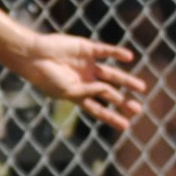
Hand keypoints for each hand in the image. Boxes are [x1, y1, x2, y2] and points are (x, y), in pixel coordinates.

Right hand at [17, 33, 147, 131]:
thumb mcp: (68, 91)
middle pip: (109, 92)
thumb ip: (89, 91)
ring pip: (112, 74)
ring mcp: (87, 65)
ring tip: (141, 88)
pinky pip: (106, 51)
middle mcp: (85, 80)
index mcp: (78, 94)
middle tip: (138, 109)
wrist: (34, 55)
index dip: (112, 117)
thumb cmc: (47, 77)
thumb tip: (108, 89)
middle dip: (123, 101)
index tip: (126, 126)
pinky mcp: (86, 49)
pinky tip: (129, 57)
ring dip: (127, 80)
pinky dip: (117, 53)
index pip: (99, 108)